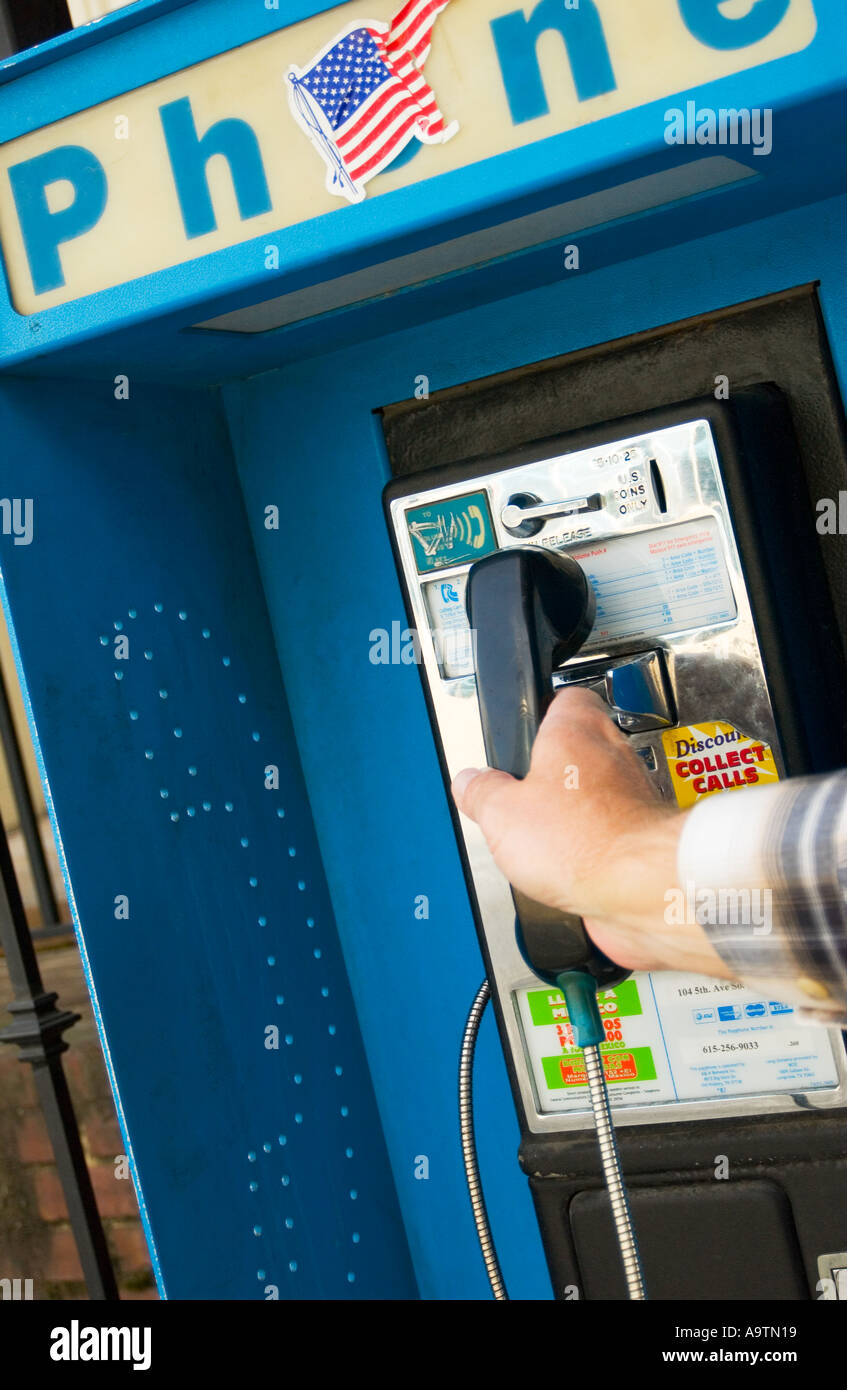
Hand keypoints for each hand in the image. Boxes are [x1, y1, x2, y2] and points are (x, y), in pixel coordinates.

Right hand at [451, 687, 733, 977]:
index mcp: (575, 730)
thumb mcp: (502, 814)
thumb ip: (482, 792)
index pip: (563, 696)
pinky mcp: (645, 833)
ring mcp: (635, 793)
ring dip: (576, 809)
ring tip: (546, 837)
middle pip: (581, 746)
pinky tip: (573, 866)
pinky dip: (596, 844)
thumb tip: (470, 783)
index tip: (524, 728)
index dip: (540, 711)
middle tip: (524, 793)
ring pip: (600, 789)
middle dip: (553, 771)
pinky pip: (614, 829)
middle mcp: (613, 753)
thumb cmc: (585, 841)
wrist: (644, 887)